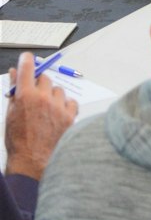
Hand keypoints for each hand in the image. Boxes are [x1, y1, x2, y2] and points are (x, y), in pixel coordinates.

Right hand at [5, 52, 77, 181]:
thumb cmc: (19, 139)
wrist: (33, 160)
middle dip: (40, 84)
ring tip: (46, 110)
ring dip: (53, 95)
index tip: (28, 58)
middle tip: (35, 95)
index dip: (28, 61)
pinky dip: (65, 105)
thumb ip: (14, 91)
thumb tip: (15, 73)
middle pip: (45, 78)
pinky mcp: (70, 116)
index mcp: (25, 96)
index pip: (28, 69)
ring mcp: (58, 106)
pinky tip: (58, 114)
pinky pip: (71, 101)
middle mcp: (44, 98)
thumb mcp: (11, 113)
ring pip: (59, 90)